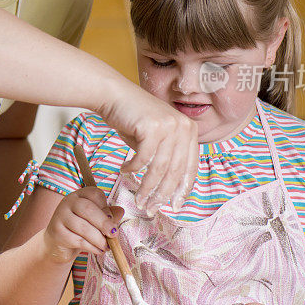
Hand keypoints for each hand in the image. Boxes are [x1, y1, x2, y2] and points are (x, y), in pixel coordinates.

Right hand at [43, 187, 123, 262]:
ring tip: (106, 246)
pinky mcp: (57, 232)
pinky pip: (77, 240)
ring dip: (98, 239)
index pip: (94, 194)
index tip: (112, 218)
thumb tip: (121, 211)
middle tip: (114, 234)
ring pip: (83, 227)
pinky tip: (98, 250)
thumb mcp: (95, 220)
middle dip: (104, 223)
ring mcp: (60, 216)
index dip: (105, 206)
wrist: (57, 244)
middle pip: (87, 209)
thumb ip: (108, 215)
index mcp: (80, 195)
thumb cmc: (80, 229)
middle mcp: (68, 202)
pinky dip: (91, 247)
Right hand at [98, 82, 197, 213]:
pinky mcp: (152, 127)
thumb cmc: (133, 119)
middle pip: (175, 171)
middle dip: (162, 194)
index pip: (190, 167)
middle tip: (151, 209)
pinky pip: (143, 158)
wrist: (114, 96)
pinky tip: (124, 171)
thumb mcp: (158, 139)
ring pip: (159, 168)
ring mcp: (169, 125)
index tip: (175, 206)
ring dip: (147, 187)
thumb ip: (168, 158)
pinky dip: (133, 168)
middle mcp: (184, 127)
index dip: (182, 190)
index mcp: (190, 130)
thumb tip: (170, 190)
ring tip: (138, 198)